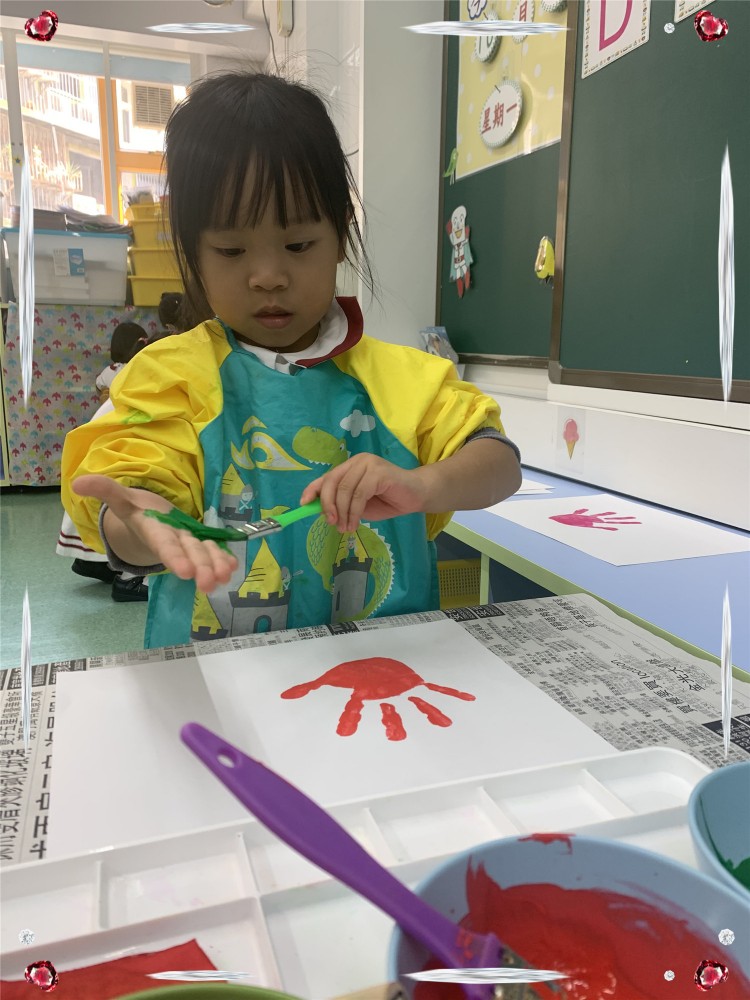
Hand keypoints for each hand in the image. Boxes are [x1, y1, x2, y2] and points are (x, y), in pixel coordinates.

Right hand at [72, 474, 237, 592]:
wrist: (148, 522)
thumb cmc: (137, 510)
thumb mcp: (121, 498)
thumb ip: (105, 489)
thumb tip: (77, 482)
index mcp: (154, 530)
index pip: (164, 544)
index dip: (174, 557)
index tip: (185, 572)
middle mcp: (173, 539)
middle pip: (187, 552)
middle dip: (199, 567)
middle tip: (209, 583)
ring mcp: (188, 542)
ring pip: (203, 553)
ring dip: (215, 565)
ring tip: (225, 577)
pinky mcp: (199, 541)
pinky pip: (213, 550)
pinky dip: (223, 557)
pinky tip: (232, 566)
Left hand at [298, 454, 427, 532]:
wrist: (417, 496)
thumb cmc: (388, 500)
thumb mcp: (358, 504)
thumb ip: (342, 503)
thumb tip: (321, 511)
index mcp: (350, 466)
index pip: (326, 476)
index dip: (312, 490)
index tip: (303, 504)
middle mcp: (357, 461)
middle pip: (332, 482)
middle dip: (327, 505)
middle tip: (331, 523)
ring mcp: (368, 465)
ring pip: (345, 491)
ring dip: (343, 513)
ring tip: (346, 528)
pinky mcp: (379, 473)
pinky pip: (359, 495)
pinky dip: (354, 512)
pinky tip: (355, 523)